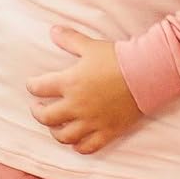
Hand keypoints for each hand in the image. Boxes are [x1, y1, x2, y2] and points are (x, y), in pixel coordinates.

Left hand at [25, 25, 143, 154]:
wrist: (146, 73)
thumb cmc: (118, 58)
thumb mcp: (90, 46)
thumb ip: (69, 39)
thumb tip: (53, 31)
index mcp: (69, 83)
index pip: (38, 88)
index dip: (32, 86)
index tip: (33, 85)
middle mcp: (76, 105)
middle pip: (46, 117)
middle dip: (38, 112)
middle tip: (38, 107)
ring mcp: (91, 122)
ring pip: (64, 136)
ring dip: (55, 132)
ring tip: (56, 125)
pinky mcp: (107, 132)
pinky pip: (87, 147)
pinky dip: (78, 146)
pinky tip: (76, 141)